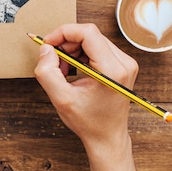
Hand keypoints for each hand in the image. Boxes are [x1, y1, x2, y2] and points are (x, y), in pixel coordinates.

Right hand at [33, 23, 138, 154]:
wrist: (108, 137)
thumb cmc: (89, 122)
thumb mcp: (61, 99)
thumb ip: (47, 72)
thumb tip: (45, 49)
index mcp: (112, 70)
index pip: (87, 33)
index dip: (63, 32)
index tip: (48, 43)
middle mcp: (124, 63)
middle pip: (89, 35)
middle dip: (66, 43)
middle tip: (53, 61)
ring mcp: (125, 63)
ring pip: (92, 39)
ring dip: (72, 50)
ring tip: (63, 70)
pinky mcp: (122, 65)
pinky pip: (97, 48)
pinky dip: (81, 55)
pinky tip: (73, 71)